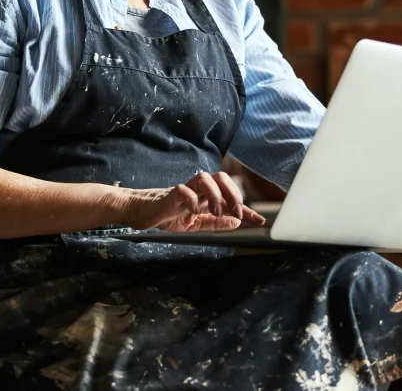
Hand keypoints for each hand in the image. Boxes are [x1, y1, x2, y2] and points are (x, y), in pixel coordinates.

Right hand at [123, 172, 266, 231]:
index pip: (230, 197)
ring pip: (205, 178)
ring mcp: (184, 190)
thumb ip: (215, 223)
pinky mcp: (170, 195)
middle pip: (221, 178)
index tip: (259, 220)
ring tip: (216, 211)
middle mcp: (198, 190)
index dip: (247, 208)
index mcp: (205, 197)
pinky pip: (183, 190)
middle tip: (237, 212)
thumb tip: (236, 222)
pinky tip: (194, 211)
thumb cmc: (168, 214)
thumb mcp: (196, 224)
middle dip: (233, 193)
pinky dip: (192, 199)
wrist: (142, 212)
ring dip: (215, 194)